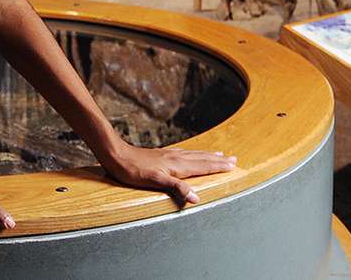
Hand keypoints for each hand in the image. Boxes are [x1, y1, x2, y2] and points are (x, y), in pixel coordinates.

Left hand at [99, 142, 236, 204]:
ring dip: (208, 155)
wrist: (117, 155)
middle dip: (218, 160)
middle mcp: (176, 158)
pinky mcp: (161, 155)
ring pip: (194, 155)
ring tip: (219, 154)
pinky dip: (194, 154)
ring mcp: (169, 155)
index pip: (203, 166)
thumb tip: (196, 197)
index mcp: (177, 165)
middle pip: (202, 158)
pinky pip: (184, 153)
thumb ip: (176, 188)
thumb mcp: (154, 181)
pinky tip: (191, 154)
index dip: (218, 167)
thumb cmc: (133, 170)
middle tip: (233, 159)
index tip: (233, 165)